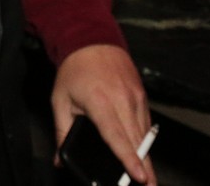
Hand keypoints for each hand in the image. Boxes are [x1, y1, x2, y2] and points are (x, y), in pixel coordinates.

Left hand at [52, 44, 155, 184]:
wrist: (92, 38)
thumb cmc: (75, 69)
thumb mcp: (60, 99)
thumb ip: (61, 132)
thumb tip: (59, 159)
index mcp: (100, 102)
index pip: (117, 137)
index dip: (129, 159)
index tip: (139, 176)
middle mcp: (122, 100)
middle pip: (137, 141)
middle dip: (146, 168)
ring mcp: (135, 97)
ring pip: (144, 134)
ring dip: (147, 157)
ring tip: (149, 178)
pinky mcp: (142, 94)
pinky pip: (145, 122)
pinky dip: (145, 139)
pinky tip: (144, 154)